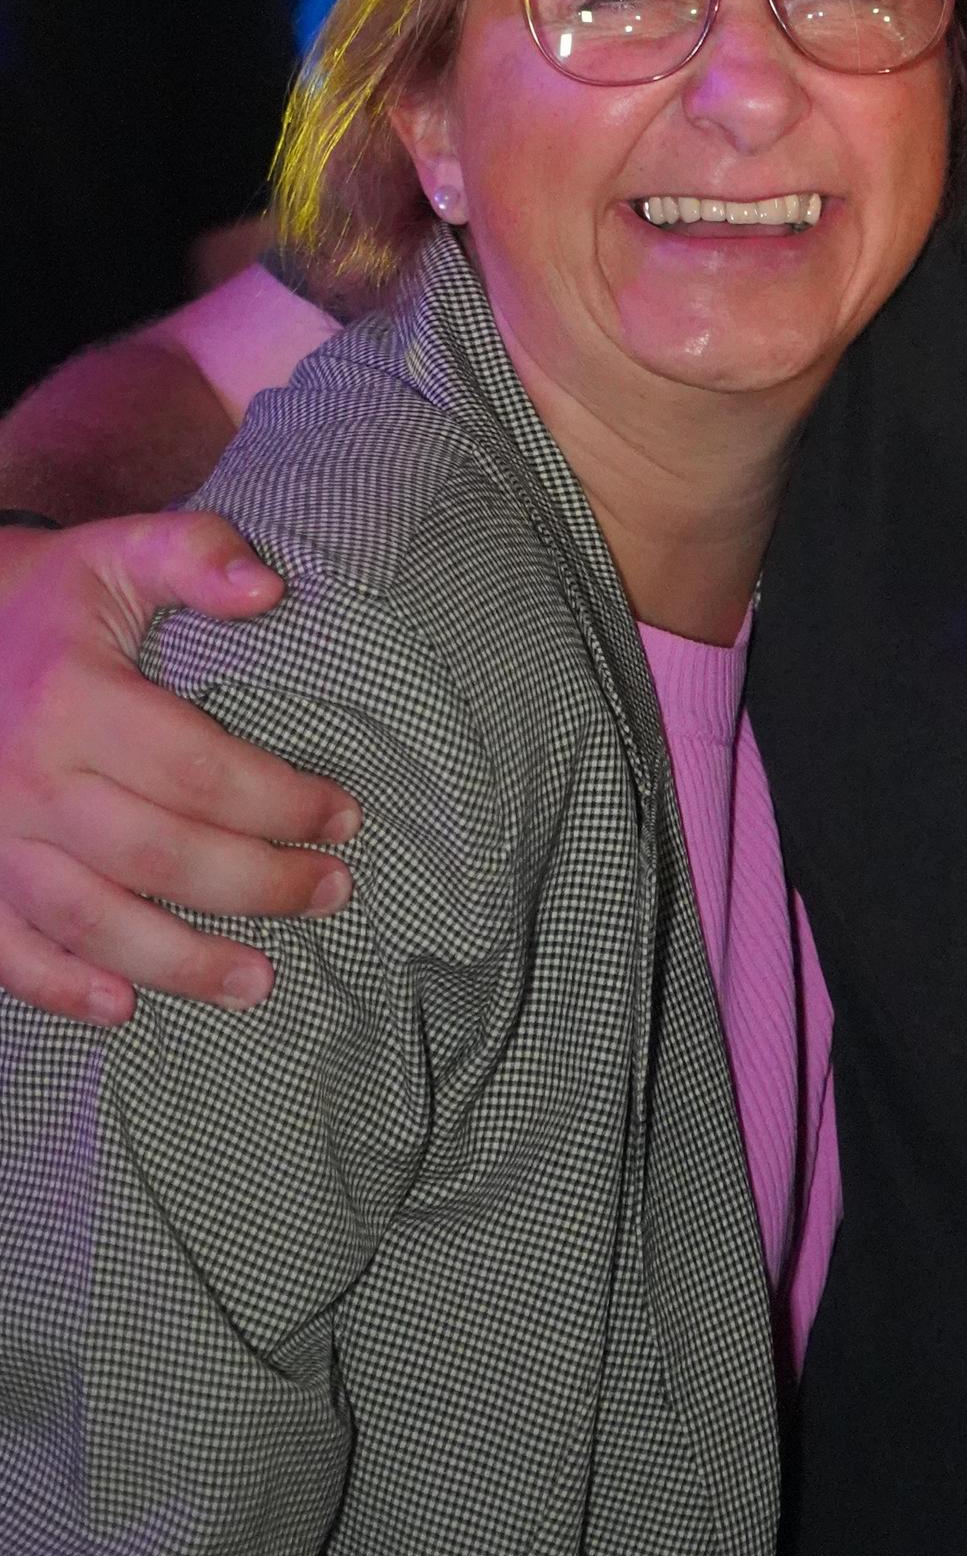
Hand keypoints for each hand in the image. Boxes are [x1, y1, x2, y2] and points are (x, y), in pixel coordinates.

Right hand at [0, 513, 359, 1024]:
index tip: (344, 816)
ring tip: (257, 981)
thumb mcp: (116, 549)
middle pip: (157, 854)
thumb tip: (270, 589)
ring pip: (88, 919)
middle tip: (331, 893)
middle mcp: (26, 778)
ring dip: (177, 961)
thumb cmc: (49, 598)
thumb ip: (196, 555)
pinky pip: (6, 950)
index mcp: (72, 699)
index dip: (280, 800)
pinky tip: (123, 1006)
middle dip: (257, 884)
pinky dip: (61, 988)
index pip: (197, 769)